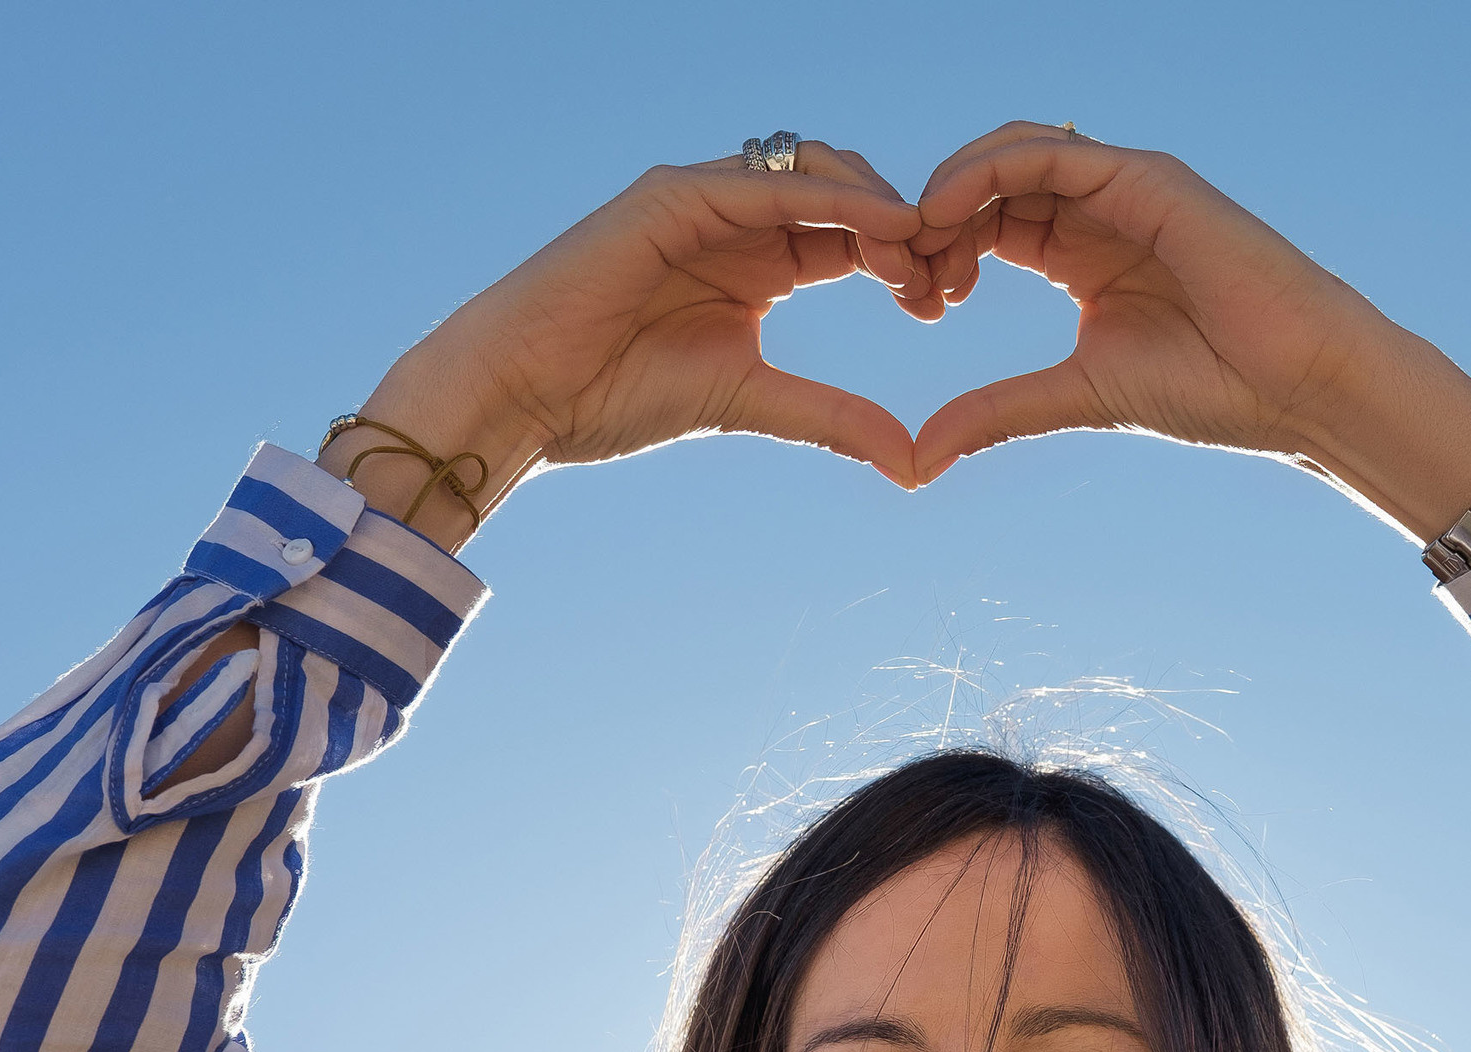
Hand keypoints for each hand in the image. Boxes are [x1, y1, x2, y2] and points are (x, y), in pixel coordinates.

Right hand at [337, 143, 932, 543]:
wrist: (526, 396)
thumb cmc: (617, 397)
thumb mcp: (751, 401)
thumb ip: (831, 416)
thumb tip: (912, 461)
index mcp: (762, 262)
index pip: (854, 236)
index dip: (904, 258)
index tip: (943, 301)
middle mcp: (736, 219)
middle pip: (846, 192)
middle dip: (902, 226)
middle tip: (940, 278)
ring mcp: (702, 199)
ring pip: (813, 171)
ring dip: (874, 204)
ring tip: (916, 253)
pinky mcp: (671, 194)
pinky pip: (764, 183)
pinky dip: (828, 196)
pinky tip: (879, 223)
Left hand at [908, 123, 1470, 538]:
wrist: (1295, 385)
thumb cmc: (1210, 391)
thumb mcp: (1077, 395)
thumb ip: (997, 411)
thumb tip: (917, 457)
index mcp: (1079, 253)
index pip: (986, 223)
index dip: (937, 252)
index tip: (914, 302)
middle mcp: (1097, 209)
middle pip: (987, 183)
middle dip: (932, 221)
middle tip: (906, 276)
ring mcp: (1121, 186)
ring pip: (1007, 152)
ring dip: (950, 189)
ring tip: (919, 242)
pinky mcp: (1142, 177)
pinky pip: (1046, 149)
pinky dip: (986, 170)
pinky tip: (949, 213)